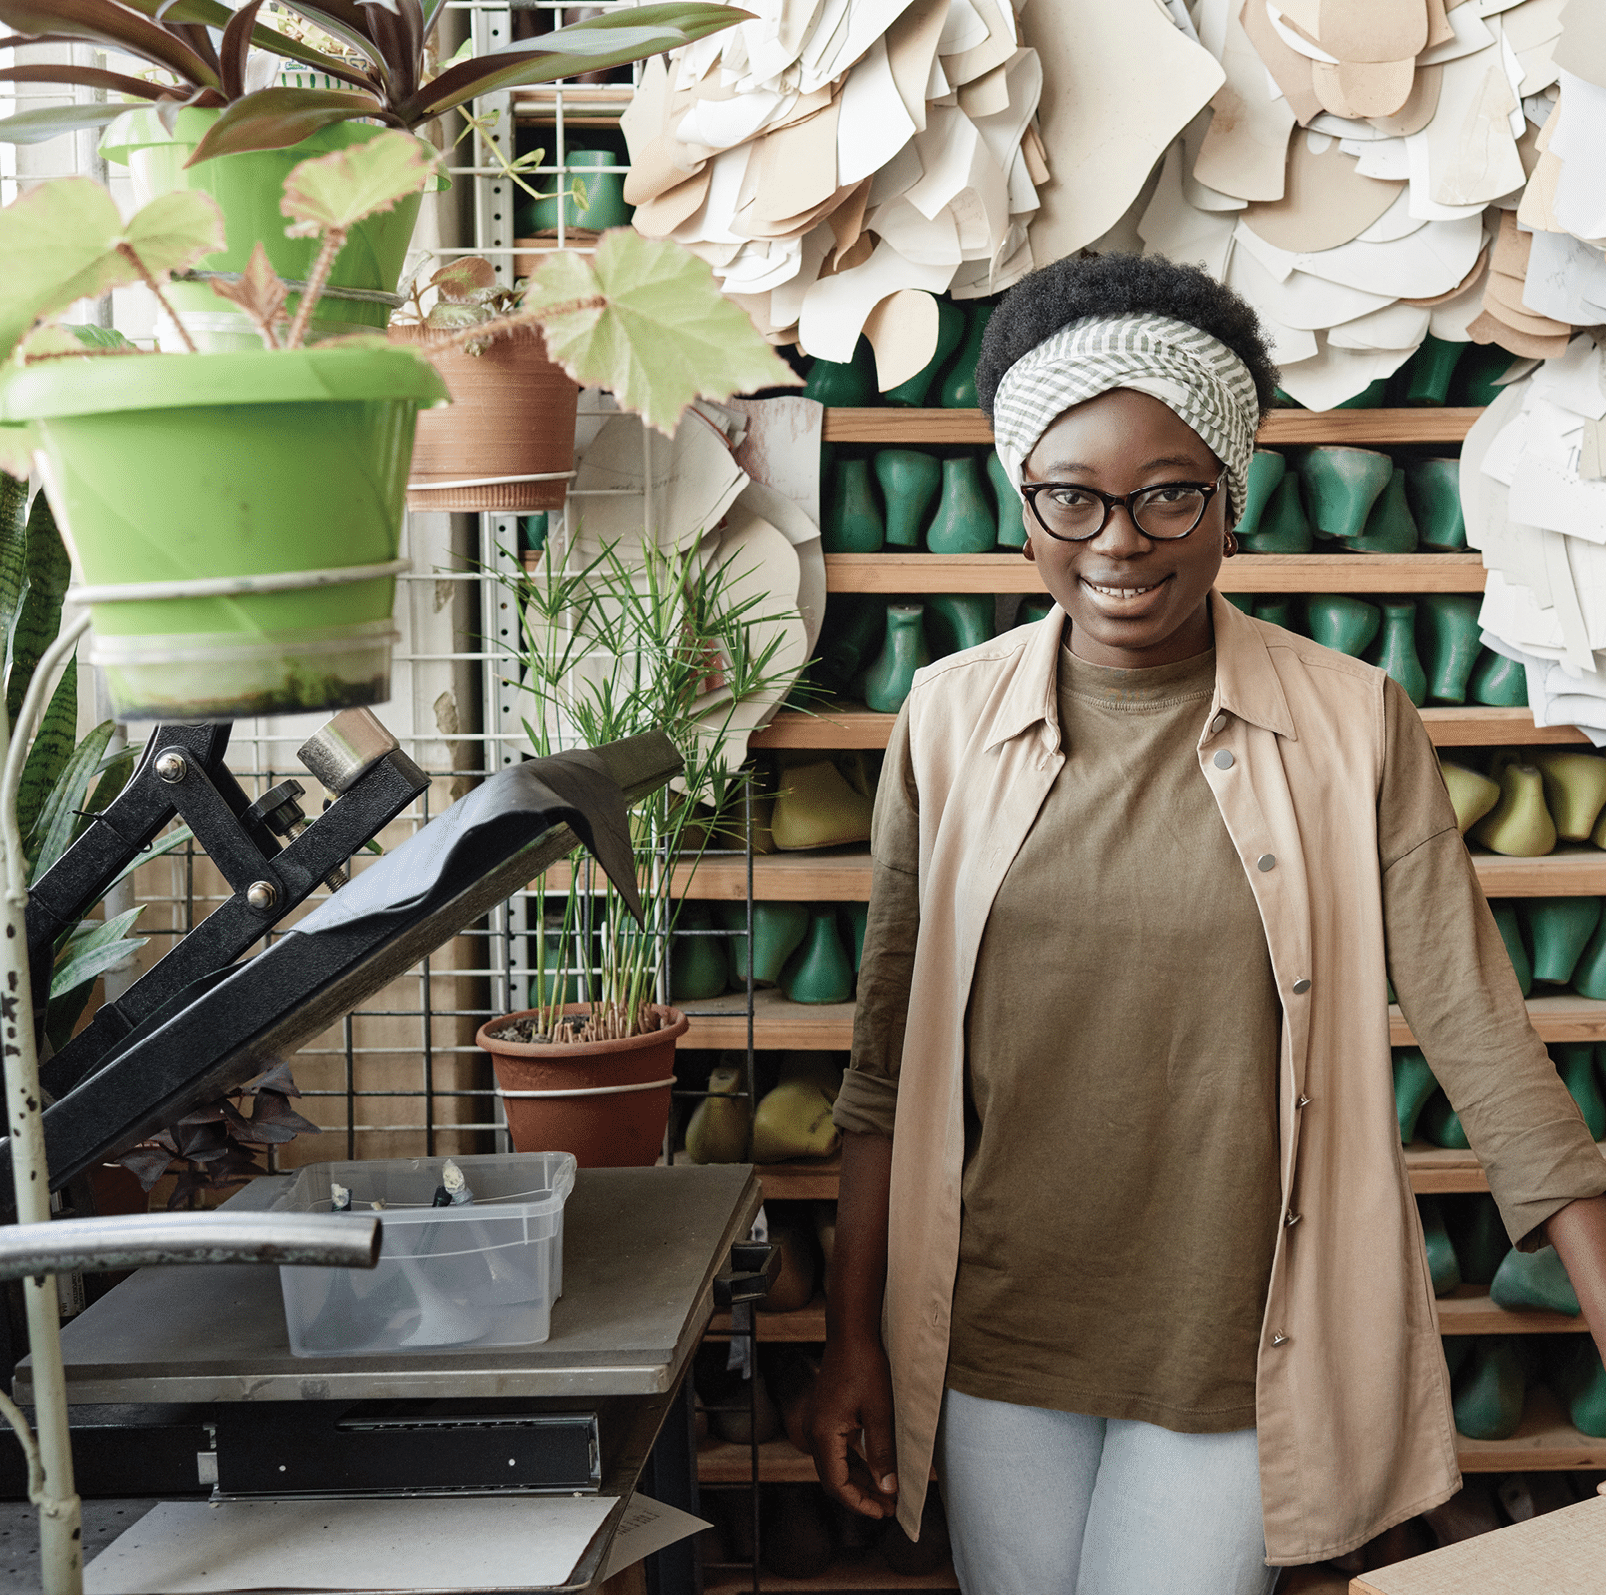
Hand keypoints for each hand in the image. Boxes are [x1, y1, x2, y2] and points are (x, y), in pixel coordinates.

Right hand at [808, 1329, 898, 1518]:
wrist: (851, 1334)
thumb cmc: (865, 1367)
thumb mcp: (879, 1412)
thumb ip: (882, 1453)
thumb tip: (887, 1489)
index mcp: (824, 1434)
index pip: (837, 1484)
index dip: (859, 1503)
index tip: (884, 1512)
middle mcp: (815, 1433)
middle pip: (834, 1479)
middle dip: (861, 1497)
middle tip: (890, 1508)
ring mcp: (818, 1424)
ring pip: (836, 1466)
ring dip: (860, 1482)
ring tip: (886, 1494)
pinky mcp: (826, 1417)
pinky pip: (838, 1450)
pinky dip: (856, 1464)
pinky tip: (875, 1470)